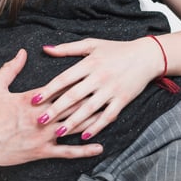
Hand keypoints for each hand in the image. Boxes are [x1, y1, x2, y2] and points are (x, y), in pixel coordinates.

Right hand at [0, 49, 103, 165]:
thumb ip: (10, 69)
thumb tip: (22, 53)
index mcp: (30, 100)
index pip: (58, 88)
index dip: (75, 81)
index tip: (90, 73)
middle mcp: (40, 118)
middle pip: (70, 106)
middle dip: (89, 97)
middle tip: (107, 89)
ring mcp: (42, 136)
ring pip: (73, 127)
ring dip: (92, 120)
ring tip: (109, 114)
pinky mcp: (42, 152)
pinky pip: (67, 152)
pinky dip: (84, 150)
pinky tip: (99, 146)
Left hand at [31, 37, 160, 139]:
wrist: (146, 56)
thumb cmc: (115, 49)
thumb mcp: (91, 44)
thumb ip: (67, 48)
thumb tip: (45, 49)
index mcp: (89, 63)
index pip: (64, 78)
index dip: (48, 90)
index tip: (34, 99)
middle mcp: (99, 77)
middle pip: (73, 96)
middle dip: (56, 109)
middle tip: (40, 120)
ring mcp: (111, 90)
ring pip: (88, 109)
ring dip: (73, 122)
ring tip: (58, 132)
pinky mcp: (123, 100)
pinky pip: (107, 116)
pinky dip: (96, 127)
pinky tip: (84, 136)